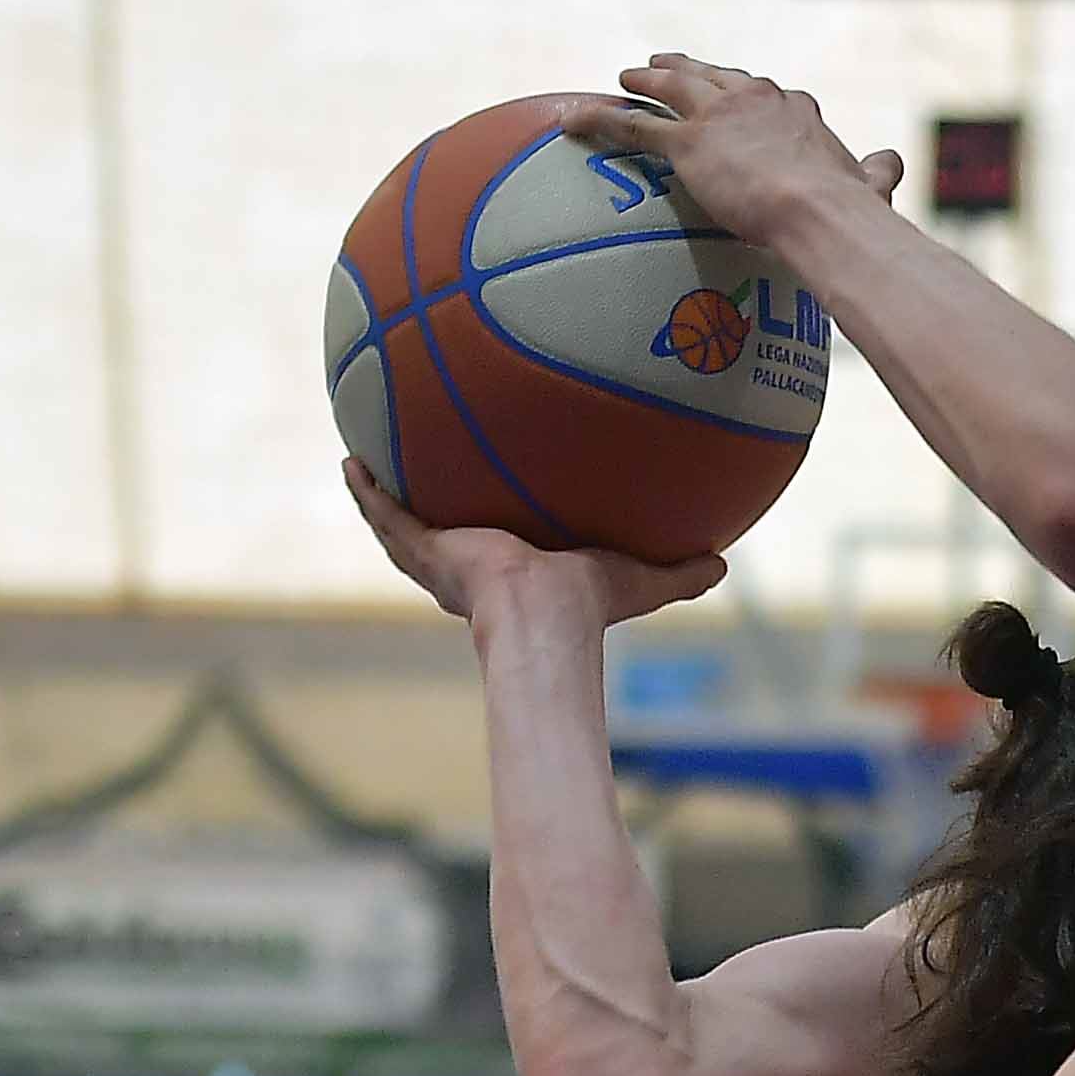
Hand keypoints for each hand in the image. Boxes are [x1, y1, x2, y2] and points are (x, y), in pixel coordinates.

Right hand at [343, 460, 718, 626]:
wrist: (544, 616)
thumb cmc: (588, 606)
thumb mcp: (640, 578)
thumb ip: (680, 573)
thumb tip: (725, 564)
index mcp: (511, 573)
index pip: (494, 545)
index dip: (486, 528)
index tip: (485, 504)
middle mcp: (468, 567)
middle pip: (439, 533)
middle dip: (427, 507)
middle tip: (418, 473)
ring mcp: (439, 559)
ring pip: (400, 523)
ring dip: (382, 495)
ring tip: (365, 459)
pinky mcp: (422, 549)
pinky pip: (383, 514)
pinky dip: (366, 490)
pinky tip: (350, 460)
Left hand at [550, 55, 903, 247]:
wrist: (821, 212)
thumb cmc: (850, 208)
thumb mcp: (871, 185)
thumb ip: (878, 172)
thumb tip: (894, 162)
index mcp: (798, 110)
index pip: (767, 93)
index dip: (748, 92)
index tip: (740, 92)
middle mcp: (755, 99)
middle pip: (713, 76)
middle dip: (688, 69)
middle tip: (667, 65)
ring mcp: (718, 117)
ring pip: (672, 89)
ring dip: (646, 81)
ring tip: (628, 77)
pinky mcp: (687, 144)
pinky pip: (634, 128)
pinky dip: (599, 122)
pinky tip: (573, 121)